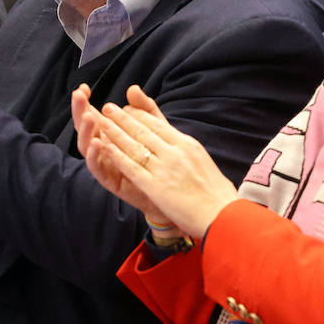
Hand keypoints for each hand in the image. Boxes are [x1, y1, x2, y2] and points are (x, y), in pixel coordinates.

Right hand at [73, 83, 171, 227]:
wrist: (172, 192)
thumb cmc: (160, 159)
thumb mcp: (155, 129)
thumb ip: (145, 109)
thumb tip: (133, 89)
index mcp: (111, 134)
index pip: (93, 115)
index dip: (86, 102)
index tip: (84, 87)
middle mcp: (104, 148)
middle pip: (86, 129)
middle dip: (80, 112)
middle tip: (79, 97)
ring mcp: (106, 165)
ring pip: (87, 148)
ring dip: (86, 132)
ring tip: (89, 117)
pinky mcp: (110, 181)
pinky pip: (98, 169)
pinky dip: (95, 156)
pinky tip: (98, 143)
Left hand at [84, 86, 238, 239]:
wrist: (223, 215)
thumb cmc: (217, 195)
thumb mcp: (203, 162)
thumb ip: (189, 151)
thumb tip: (183, 144)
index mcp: (187, 144)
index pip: (158, 125)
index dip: (139, 116)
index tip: (127, 109)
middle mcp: (175, 152)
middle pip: (143, 130)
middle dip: (123, 118)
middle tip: (109, 107)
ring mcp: (164, 168)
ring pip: (134, 144)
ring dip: (115, 131)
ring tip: (101, 120)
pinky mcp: (155, 186)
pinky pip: (131, 166)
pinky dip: (116, 154)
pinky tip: (105, 146)